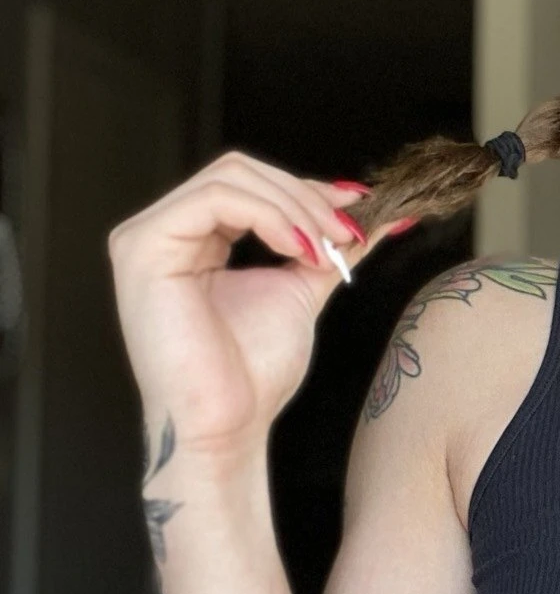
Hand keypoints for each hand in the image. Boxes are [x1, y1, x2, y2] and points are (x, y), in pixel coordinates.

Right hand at [108, 151, 412, 461]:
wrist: (229, 424)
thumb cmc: (252, 371)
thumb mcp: (302, 287)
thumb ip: (332, 247)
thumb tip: (381, 214)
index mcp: (193, 236)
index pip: (250, 181)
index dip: (307, 189)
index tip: (356, 209)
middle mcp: (164, 230)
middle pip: (240, 168)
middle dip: (304, 196)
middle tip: (344, 233)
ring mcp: (146, 237)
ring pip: (231, 177)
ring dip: (294, 207)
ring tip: (324, 251)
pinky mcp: (143, 248)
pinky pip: (214, 200)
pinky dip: (269, 216)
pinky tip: (296, 250)